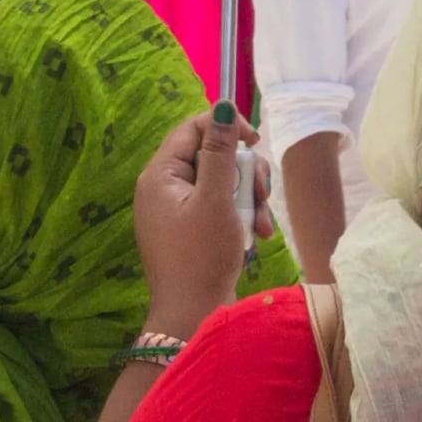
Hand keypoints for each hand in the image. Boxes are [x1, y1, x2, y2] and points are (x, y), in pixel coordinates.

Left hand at [130, 107, 259, 335]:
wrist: (193, 316)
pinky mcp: (191, 229)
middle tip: (261, 193)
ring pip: (222, 182)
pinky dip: (240, 216)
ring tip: (260, 224)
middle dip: (244, 173)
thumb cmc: (202, 257)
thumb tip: (223, 106)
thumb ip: (222, 152)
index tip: (256, 141)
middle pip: (212, 156)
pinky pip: (220, 207)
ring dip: (248, 198)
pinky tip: (256, 235)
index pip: (192, 129)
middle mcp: (163, 188)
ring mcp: (177, 210)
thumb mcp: (217, 199)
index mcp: (160, 175)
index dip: (226, 127)